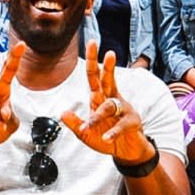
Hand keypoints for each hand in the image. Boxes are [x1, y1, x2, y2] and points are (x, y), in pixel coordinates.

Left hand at [60, 40, 155, 163]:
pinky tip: (106, 138)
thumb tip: (62, 113)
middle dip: (108, 67)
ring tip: (88, 126)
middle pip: (109, 81)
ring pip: (110, 106)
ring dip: (98, 116)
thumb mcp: (86, 134)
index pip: (95, 77)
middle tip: (109, 52)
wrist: (127, 152)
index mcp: (100, 99)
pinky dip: (112, 132)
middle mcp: (112, 100)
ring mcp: (124, 110)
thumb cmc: (107, 139)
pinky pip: (121, 125)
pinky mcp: (132, 123)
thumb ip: (75, 124)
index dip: (93, 61)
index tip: (92, 43)